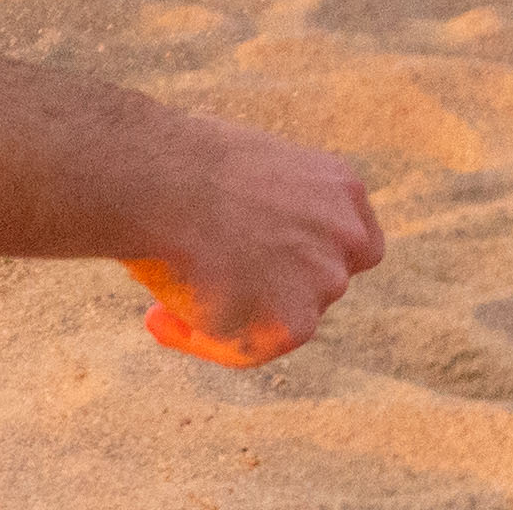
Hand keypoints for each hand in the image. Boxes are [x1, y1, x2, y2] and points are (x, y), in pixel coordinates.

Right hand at [123, 114, 383, 367]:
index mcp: (340, 187)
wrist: (160, 179)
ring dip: (234, 316)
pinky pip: (247, 349)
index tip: (277, 265)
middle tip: (209, 281)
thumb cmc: (179, 162)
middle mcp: (346, 234)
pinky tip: (159, 316)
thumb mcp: (245, 167)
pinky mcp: (296, 323)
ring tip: (168, 291)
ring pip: (282, 318)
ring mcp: (326, 279)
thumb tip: (239, 250)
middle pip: (321, 282)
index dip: (317, 257)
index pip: (353, 241)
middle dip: (273, 288)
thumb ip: (266, 208)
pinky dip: (204, 340)